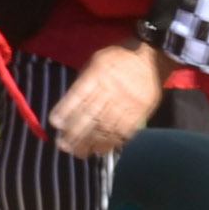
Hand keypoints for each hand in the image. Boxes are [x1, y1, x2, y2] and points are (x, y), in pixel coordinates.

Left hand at [50, 39, 165, 160]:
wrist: (153, 56)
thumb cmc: (120, 58)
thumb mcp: (98, 60)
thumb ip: (84, 81)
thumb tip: (69, 106)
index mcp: (100, 72)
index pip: (79, 94)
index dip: (65, 110)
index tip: (55, 123)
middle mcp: (112, 88)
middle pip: (90, 114)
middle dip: (75, 133)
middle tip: (63, 146)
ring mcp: (128, 101)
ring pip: (106, 125)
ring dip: (91, 142)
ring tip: (79, 153)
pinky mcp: (140, 110)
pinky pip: (124, 129)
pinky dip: (111, 142)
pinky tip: (100, 149)